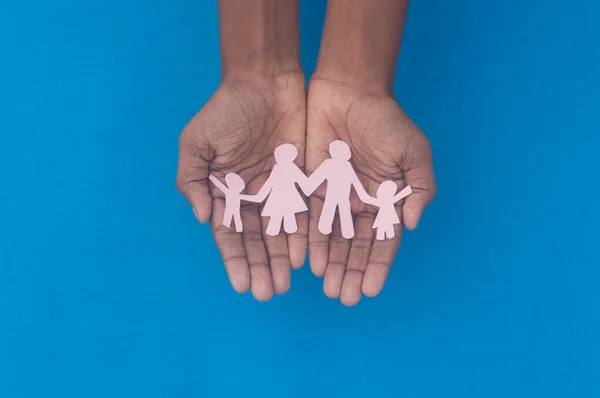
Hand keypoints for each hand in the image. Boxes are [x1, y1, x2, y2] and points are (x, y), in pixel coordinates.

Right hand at [177, 73, 306, 300]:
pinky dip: (302, 237)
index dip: (234, 260)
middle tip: (266, 294)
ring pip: (279, 234)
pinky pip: (302, 214)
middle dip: (260, 267)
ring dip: (281, 261)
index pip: (228, 235)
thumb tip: (203, 218)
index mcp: (223, 192)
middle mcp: (250, 198)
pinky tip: (304, 259)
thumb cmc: (225, 109)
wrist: (265, 81)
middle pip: (255, 241)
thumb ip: (192, 180)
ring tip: (284, 286)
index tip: (241, 285)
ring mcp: (276, 191)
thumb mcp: (197, 141)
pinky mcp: (300, 181)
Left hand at [306, 79, 436, 305]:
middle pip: (355, 247)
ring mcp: (335, 197)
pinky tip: (308, 263)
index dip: (377, 266)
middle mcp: (361, 204)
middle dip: (351, 272)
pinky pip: (309, 220)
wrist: (348, 91)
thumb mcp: (413, 151)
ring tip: (329, 289)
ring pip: (332, 240)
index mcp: (387, 199)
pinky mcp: (311, 187)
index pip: (383, 241)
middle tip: (345, 297)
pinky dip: (310, 242)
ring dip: (331, 265)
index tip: (370, 289)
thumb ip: (419, 187)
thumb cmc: (385, 119)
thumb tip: (410, 224)